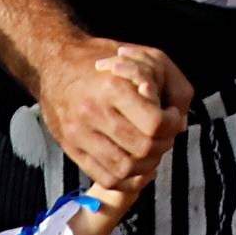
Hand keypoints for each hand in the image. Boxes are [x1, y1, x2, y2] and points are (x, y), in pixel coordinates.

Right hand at [32, 37, 190, 201]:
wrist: (54, 64)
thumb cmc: (102, 59)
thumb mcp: (139, 57)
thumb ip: (168, 85)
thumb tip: (181, 124)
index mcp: (112, 87)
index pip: (154, 123)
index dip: (172, 124)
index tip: (172, 116)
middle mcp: (93, 112)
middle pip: (142, 148)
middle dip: (162, 145)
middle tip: (164, 135)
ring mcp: (78, 133)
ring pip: (125, 168)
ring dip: (146, 165)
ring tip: (150, 150)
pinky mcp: (70, 148)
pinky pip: (104, 177)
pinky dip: (125, 178)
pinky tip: (133, 162)